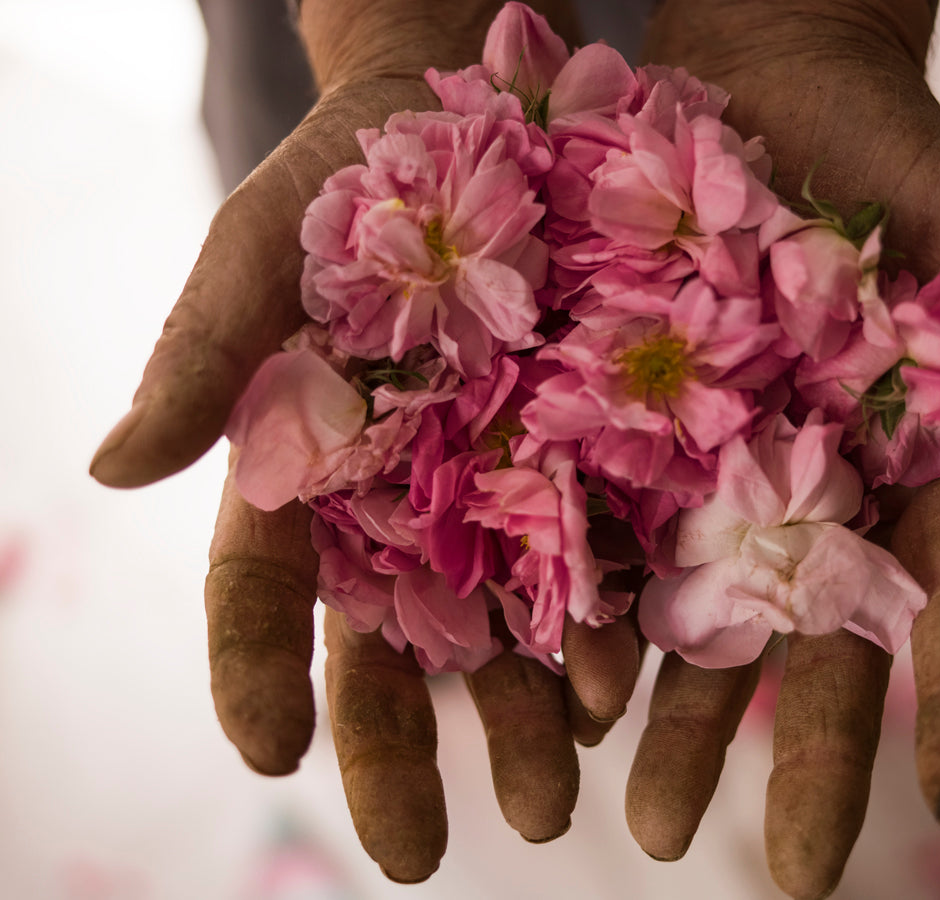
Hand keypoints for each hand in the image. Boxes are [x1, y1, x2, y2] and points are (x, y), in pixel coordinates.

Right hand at [89, 0, 642, 882]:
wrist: (469, 125)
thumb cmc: (342, 187)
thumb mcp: (261, 252)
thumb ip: (204, 355)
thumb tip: (114, 468)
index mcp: (304, 475)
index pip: (264, 595)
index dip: (258, 672)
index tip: (267, 751)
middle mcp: (400, 509)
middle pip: (392, 649)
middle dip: (402, 751)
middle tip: (420, 854)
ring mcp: (499, 496)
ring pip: (502, 632)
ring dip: (520, 725)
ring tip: (548, 807)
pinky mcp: (589, 469)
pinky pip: (596, 569)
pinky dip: (606, 633)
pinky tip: (623, 696)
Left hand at [629, 1, 939, 896]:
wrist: (761, 72)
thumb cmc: (886, 143)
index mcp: (920, 450)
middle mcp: (823, 480)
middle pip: (821, 635)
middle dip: (805, 751)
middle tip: (785, 871)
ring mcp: (724, 463)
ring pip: (709, 613)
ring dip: (683, 719)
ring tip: (648, 821)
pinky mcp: (634, 427)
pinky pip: (615, 536)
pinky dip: (598, 616)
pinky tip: (568, 699)